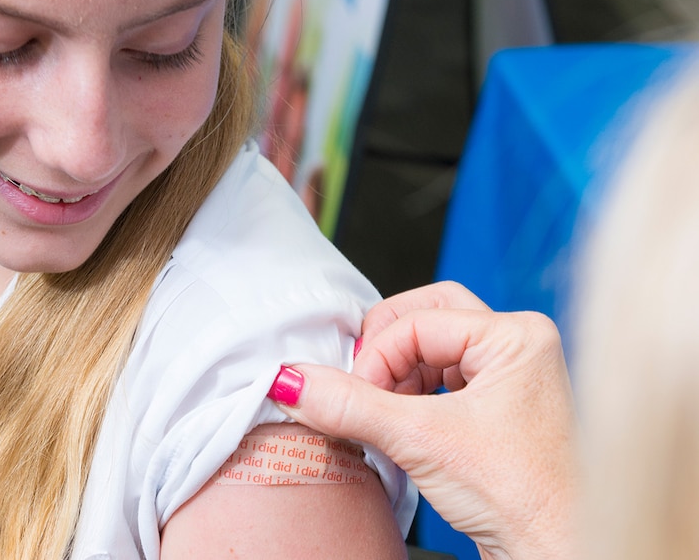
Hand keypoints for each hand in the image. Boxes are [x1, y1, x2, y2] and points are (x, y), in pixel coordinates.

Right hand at [270, 282, 577, 559]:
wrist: (557, 553)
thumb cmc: (526, 499)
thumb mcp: (423, 441)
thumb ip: (351, 406)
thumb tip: (293, 381)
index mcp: (516, 335)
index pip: (416, 322)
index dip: (375, 358)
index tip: (352, 398)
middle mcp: (516, 347)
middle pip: (426, 315)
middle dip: (385, 349)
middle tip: (362, 382)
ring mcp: (507, 376)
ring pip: (430, 347)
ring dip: (394, 375)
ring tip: (382, 413)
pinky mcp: (495, 406)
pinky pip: (439, 377)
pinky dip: (408, 394)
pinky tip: (398, 423)